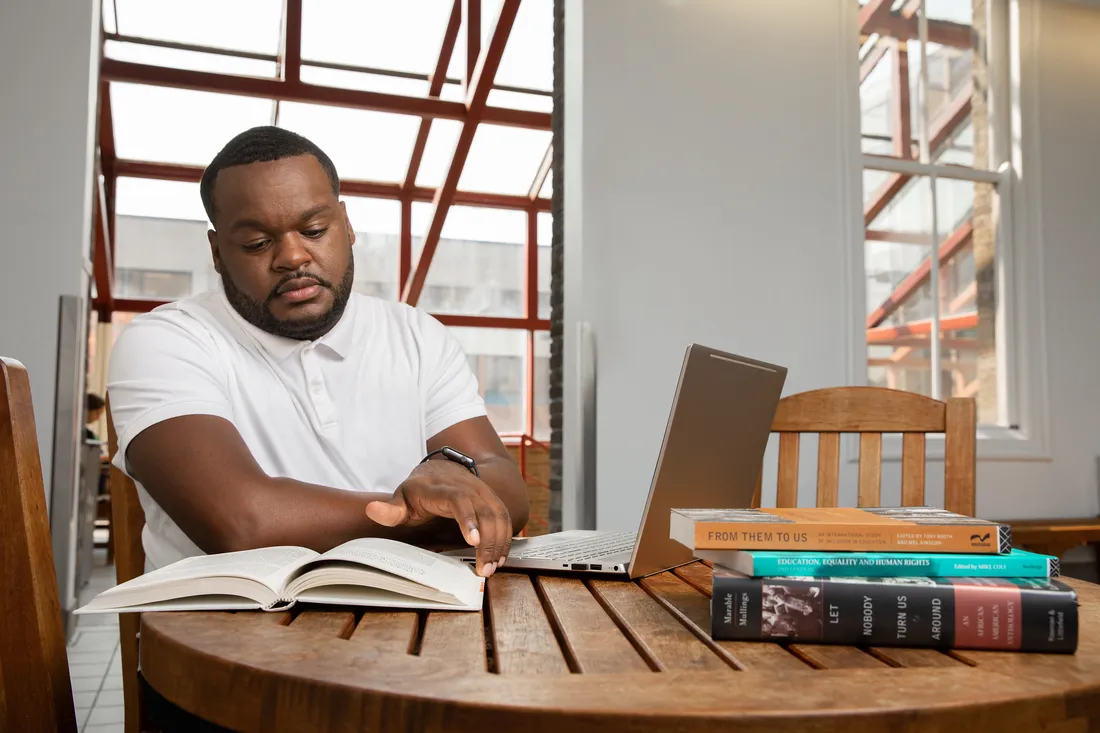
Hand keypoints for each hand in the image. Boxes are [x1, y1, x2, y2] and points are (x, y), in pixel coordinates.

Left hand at [365, 458, 511, 576]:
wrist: (439, 469)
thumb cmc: (418, 490)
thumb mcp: (400, 498)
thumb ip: (389, 509)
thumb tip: (371, 509)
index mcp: (442, 488)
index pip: (459, 500)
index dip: (468, 519)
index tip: (473, 542)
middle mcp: (467, 487)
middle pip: (484, 512)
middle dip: (488, 542)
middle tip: (484, 570)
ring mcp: (482, 491)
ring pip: (499, 515)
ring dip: (499, 543)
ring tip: (492, 568)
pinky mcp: (492, 498)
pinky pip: (504, 516)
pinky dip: (505, 537)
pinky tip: (500, 557)